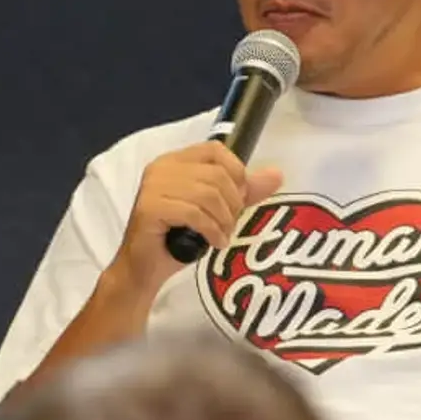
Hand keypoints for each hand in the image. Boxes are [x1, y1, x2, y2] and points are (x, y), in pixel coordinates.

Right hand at [119, 141, 284, 275]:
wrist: (144, 269)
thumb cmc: (177, 238)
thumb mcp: (215, 211)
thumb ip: (243, 191)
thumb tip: (277, 174)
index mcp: (174, 161)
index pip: (215, 150)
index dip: (235, 172)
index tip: (238, 199)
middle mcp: (161, 168)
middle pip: (216, 175)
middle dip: (232, 204)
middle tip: (229, 225)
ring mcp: (152, 187)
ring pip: (207, 194)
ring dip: (223, 220)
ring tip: (222, 236)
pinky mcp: (150, 208)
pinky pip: (194, 213)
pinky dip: (211, 230)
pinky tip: (214, 243)